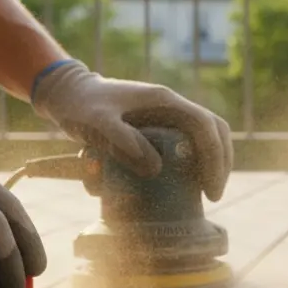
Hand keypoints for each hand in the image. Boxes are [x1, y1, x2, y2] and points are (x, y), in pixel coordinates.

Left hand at [30, 60, 232, 200]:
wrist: (67, 92)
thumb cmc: (80, 105)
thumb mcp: (97, 123)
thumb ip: (123, 142)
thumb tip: (156, 169)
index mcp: (165, 101)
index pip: (206, 127)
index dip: (214, 157)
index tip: (210, 189)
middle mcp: (172, 106)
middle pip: (214, 131)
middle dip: (220, 162)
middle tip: (213, 194)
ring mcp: (167, 116)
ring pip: (204, 137)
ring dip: (211, 163)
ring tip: (207, 191)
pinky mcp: (158, 127)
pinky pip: (187, 144)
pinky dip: (194, 163)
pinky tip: (188, 184)